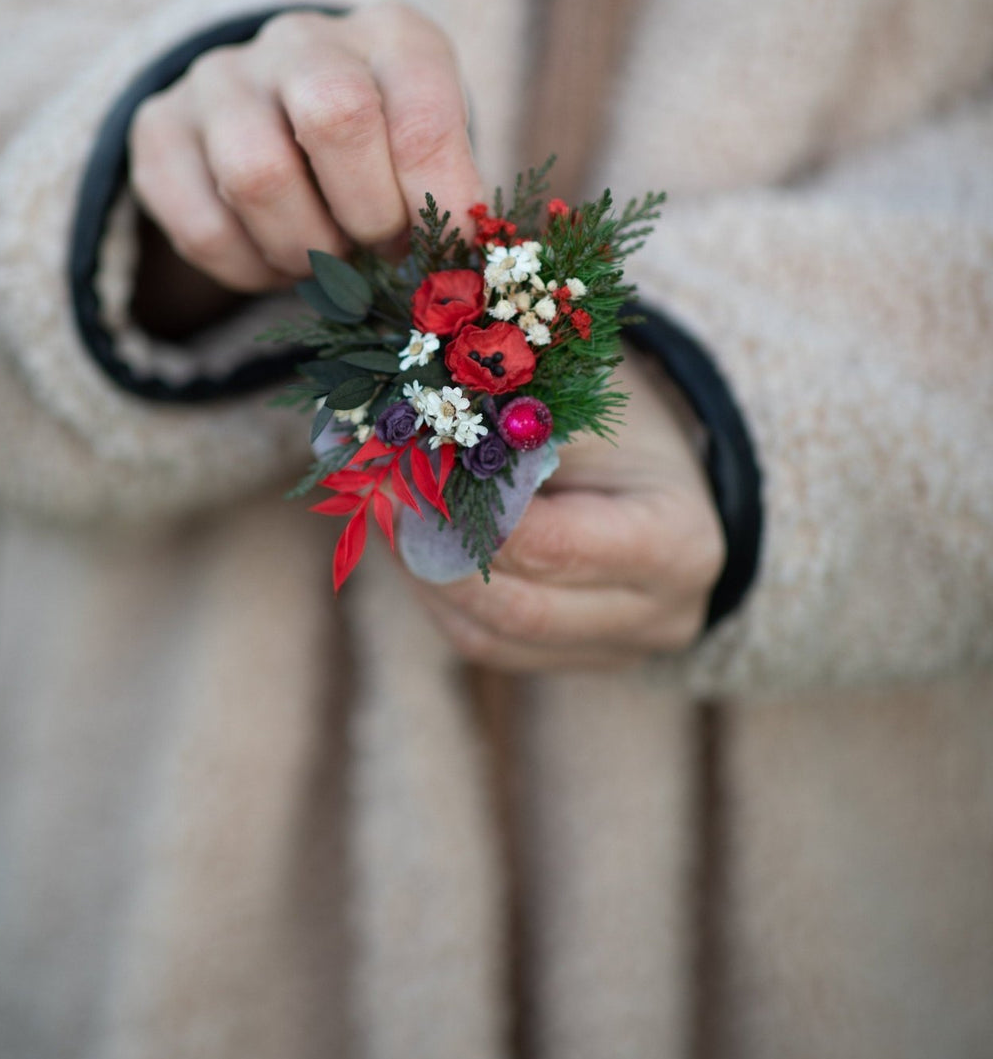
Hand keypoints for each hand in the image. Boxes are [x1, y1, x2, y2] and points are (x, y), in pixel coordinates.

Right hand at [128, 2, 482, 297]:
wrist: (282, 110)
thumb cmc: (384, 144)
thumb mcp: (432, 149)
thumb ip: (449, 196)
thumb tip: (458, 279)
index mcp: (391, 34)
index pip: (423, 114)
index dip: (439, 201)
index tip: (450, 252)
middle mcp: (301, 39)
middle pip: (334, 119)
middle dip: (369, 216)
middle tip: (381, 249)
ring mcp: (220, 78)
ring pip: (257, 177)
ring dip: (305, 250)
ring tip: (327, 257)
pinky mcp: (159, 127)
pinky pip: (202, 226)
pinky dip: (249, 271)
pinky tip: (275, 261)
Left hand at [409, 352, 725, 670]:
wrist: (664, 467)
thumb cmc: (630, 420)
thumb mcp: (588, 401)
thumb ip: (517, 428)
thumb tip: (420, 441)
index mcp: (678, 545)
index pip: (555, 546)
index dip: (475, 516)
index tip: (412, 474)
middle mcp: (661, 613)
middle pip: (522, 608)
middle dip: (437, 554)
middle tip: (380, 500)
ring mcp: (617, 648)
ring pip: (492, 637)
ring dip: (425, 579)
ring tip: (385, 518)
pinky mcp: (574, 657)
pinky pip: (489, 642)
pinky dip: (440, 596)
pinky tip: (410, 546)